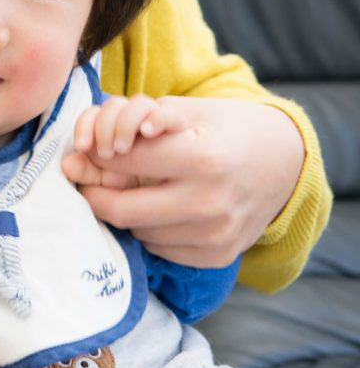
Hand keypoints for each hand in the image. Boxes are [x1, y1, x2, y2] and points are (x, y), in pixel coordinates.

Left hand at [63, 95, 305, 267]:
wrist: (284, 163)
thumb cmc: (225, 128)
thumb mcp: (184, 110)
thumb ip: (130, 123)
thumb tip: (81, 153)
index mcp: (204, 157)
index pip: (124, 160)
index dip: (96, 153)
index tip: (87, 149)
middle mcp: (211, 202)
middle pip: (121, 209)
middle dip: (94, 191)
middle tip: (86, 177)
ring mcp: (215, 235)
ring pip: (137, 231)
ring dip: (126, 210)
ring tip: (136, 187)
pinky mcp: (217, 257)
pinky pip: (160, 248)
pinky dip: (150, 228)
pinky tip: (163, 207)